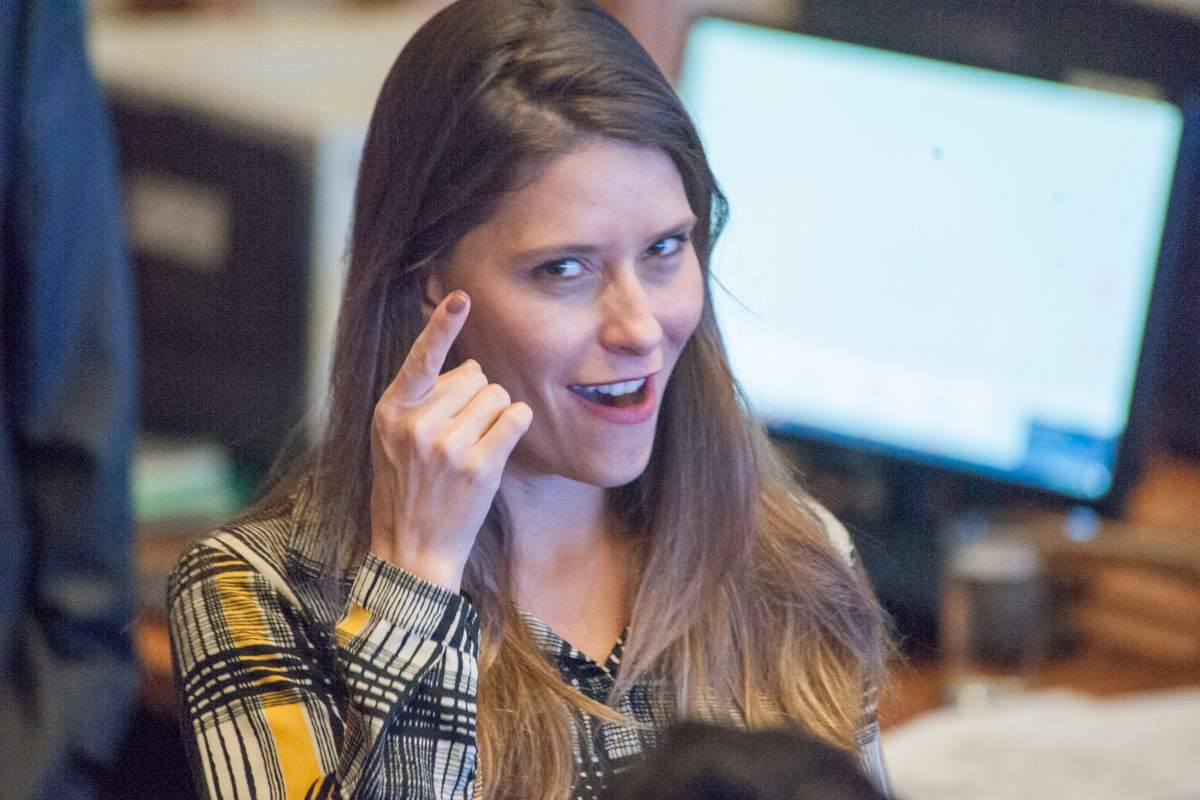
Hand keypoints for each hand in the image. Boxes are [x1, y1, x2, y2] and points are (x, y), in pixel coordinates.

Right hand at [368, 291, 531, 591]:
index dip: (442, 327)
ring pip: (497, 395)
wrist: (411, 550)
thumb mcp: (391, 440)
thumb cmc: (405, 491)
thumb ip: (419, 400)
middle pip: (473, 375)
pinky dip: (515, 424)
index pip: (419, 359)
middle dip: (476, 396)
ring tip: (474, 445)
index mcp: (390, 412)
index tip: (460, 298)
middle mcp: (416, 425)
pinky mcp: (479, 467)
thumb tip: (469, 365)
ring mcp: (447, 447)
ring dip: (495, 414)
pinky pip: (515, 418)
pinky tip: (499, 443)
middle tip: (461, 432)